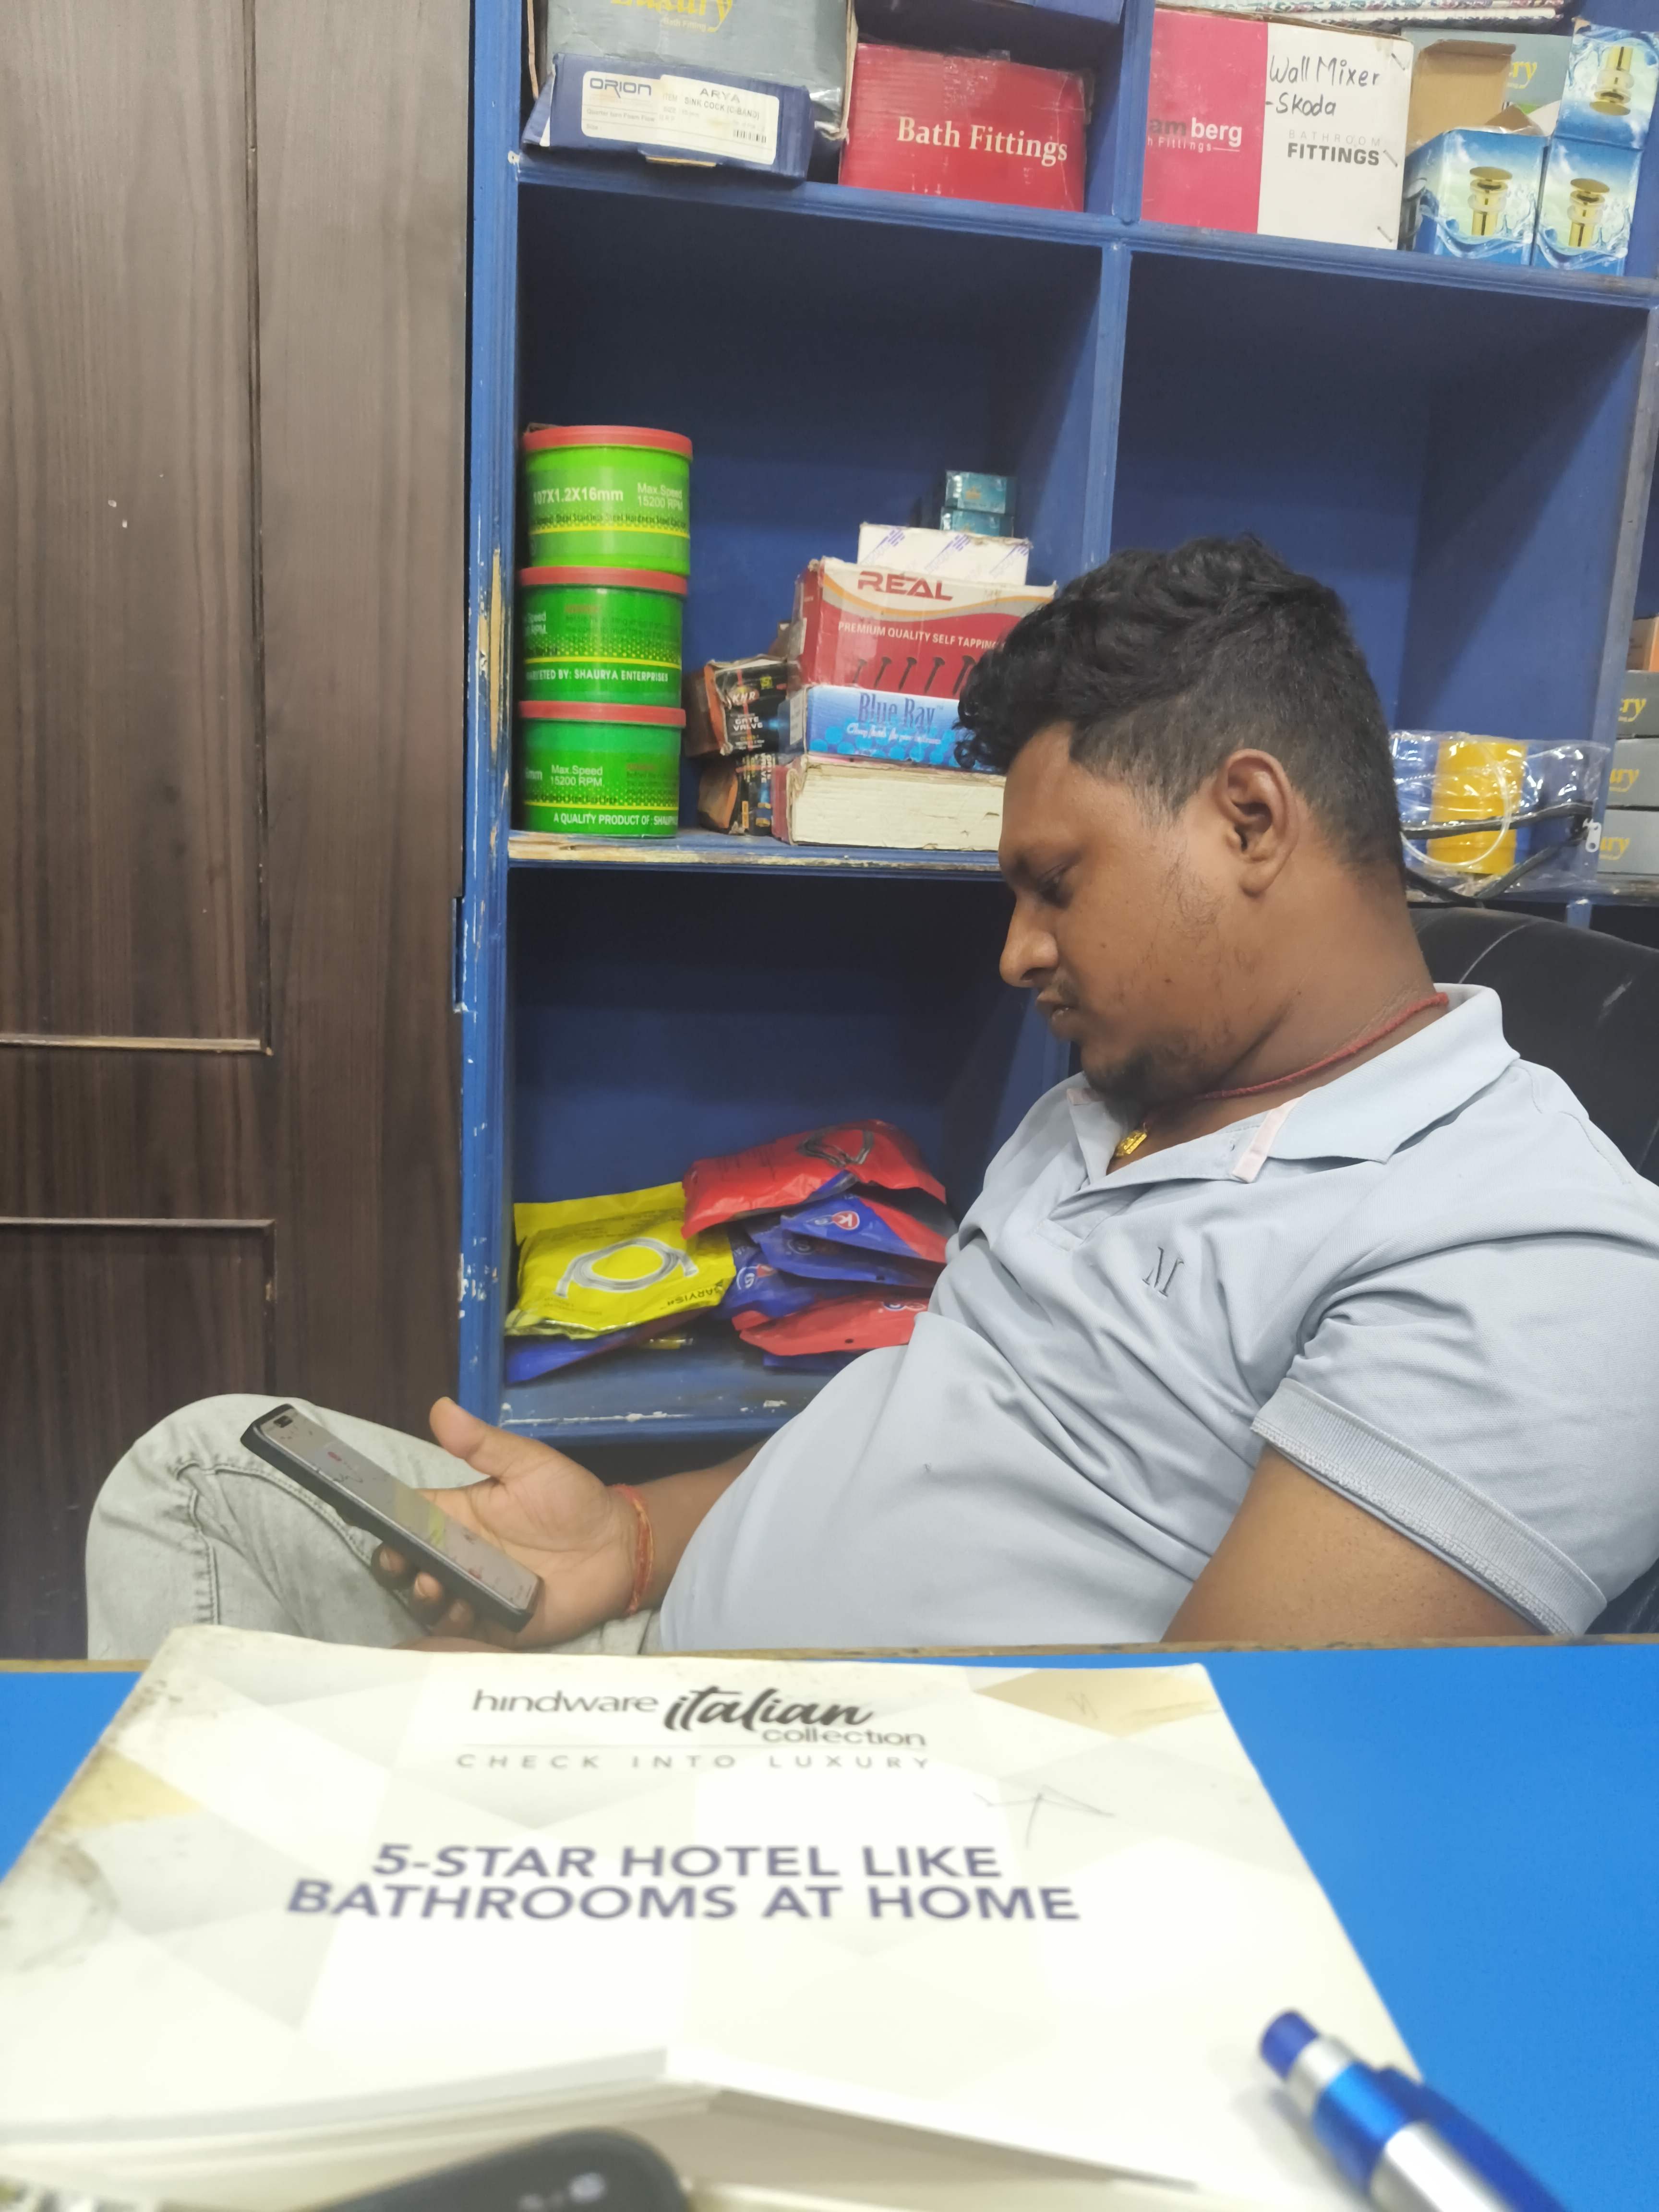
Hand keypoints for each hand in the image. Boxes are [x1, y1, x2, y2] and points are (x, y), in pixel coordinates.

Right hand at [373, 1398, 639, 1647]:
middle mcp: (460, 1554)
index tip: (376, 1524)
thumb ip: (484, 1444)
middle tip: (405, 1564)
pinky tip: (465, 1611)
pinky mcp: (494, 1623)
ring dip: (423, 1596)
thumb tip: (440, 1406)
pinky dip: (454, 1625)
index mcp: (459, 1514)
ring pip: (429, 1600)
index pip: (409, 1518)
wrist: (617, 1547)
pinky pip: (461, 1631)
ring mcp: (474, 1590)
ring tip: (437, 1587)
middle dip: (397, 1565)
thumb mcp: (529, 1464)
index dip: (387, 1522)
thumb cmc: (572, 1500)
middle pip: (409, 1563)